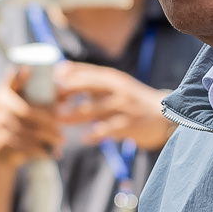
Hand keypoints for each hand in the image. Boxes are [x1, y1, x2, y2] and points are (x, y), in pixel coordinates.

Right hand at [0, 69, 65, 169]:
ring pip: (30, 133)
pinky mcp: (2, 144)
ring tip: (60, 141)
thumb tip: (34, 71)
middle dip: (49, 124)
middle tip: (63, 131)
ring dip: (48, 139)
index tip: (60, 112)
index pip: (28, 101)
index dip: (46, 108)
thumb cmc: (8, 119)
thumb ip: (21, 84)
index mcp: (2, 96)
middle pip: (30, 116)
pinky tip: (51, 152)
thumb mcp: (9, 99)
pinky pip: (25, 148)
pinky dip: (41, 150)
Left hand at [55, 65, 174, 151]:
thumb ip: (92, 82)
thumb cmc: (133, 101)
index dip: (62, 77)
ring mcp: (123, 106)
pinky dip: (92, 135)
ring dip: (72, 116)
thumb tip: (60, 75)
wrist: (165, 115)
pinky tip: (83, 140)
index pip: (83, 72)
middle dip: (63, 94)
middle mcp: (116, 89)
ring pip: (91, 109)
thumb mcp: (116, 85)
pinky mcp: (128, 124)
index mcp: (111, 78)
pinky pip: (105, 130)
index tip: (47, 84)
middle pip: (83, 86)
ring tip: (59, 121)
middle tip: (48, 104)